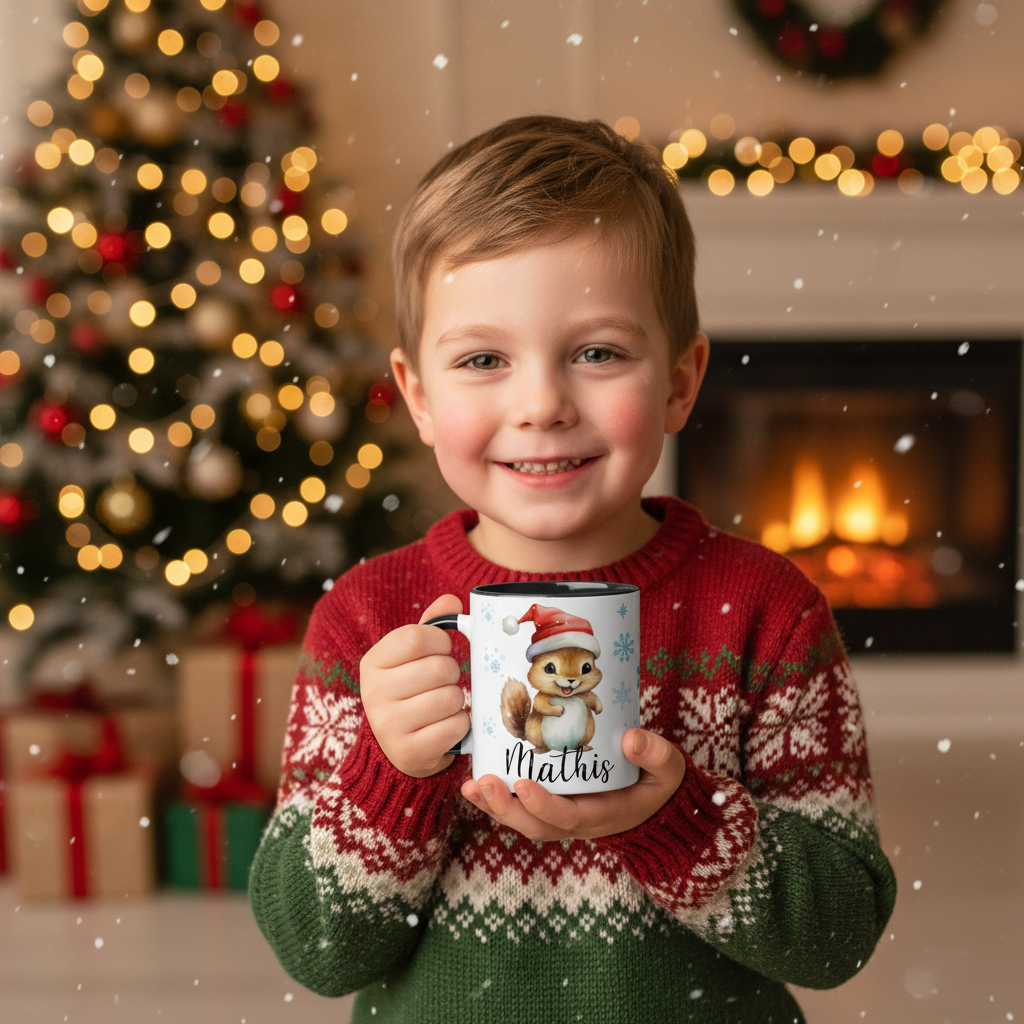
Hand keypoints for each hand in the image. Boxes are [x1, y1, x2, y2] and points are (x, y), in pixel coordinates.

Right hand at [359, 594, 468, 777]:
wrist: (399, 747)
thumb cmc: (411, 691)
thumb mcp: (413, 656)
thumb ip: (431, 625)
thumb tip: (451, 601)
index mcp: (372, 663)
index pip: (416, 637)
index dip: (441, 641)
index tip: (442, 650)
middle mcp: (374, 694)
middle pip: (439, 668)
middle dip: (452, 673)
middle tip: (443, 682)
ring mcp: (389, 726)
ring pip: (451, 697)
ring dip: (457, 700)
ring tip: (443, 705)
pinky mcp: (410, 753)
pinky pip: (456, 726)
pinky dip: (461, 724)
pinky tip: (446, 726)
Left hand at [460, 729, 685, 840]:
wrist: (655, 804)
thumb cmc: (659, 784)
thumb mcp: (669, 770)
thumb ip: (656, 755)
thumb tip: (632, 739)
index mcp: (602, 815)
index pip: (567, 817)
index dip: (543, 805)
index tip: (522, 785)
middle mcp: (575, 822)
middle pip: (534, 825)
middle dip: (505, 807)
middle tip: (482, 782)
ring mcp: (560, 816)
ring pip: (522, 819)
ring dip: (493, 805)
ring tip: (470, 784)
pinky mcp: (551, 804)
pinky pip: (520, 807)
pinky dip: (496, 798)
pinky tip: (474, 781)